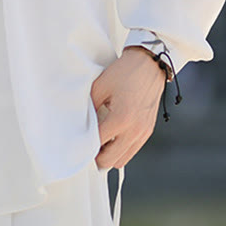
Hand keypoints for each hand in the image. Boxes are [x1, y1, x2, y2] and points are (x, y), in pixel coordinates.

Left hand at [91, 46, 165, 168]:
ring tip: (98, 142)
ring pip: (121, 160)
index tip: (75, 143)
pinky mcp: (148, 131)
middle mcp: (135, 130)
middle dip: (95, 156)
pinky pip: (131, 151)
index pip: (97, 145)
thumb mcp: (100, 87)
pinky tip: (111, 138)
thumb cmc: (124, 73)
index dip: (84, 146)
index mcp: (121, 119)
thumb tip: (79, 124)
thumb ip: (89, 109)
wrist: (149, 65)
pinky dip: (120, 150)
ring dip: (108, 155)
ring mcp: (143, 133)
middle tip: (85, 145)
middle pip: (109, 161)